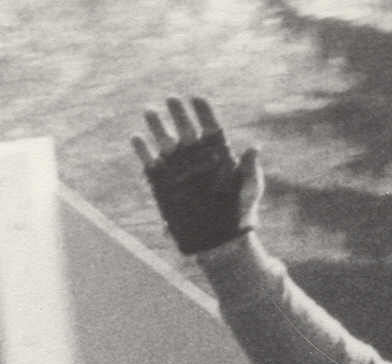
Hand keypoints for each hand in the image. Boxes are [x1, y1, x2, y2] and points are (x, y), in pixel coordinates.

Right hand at [132, 97, 262, 254]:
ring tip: (150, 112)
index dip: (203, 110)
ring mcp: (178, 165)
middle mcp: (195, 153)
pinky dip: (141, 149)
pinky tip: (137, 138)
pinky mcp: (163, 180)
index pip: (209, 124)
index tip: (197, 98)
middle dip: (177, 112)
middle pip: (184, 126)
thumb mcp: (250, 189)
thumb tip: (254, 147)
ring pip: (164, 138)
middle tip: (171, 100)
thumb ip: (251, 168)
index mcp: (216, 150)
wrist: (222, 238)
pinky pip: (149, 161)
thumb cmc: (240, 211)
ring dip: (156, 123)